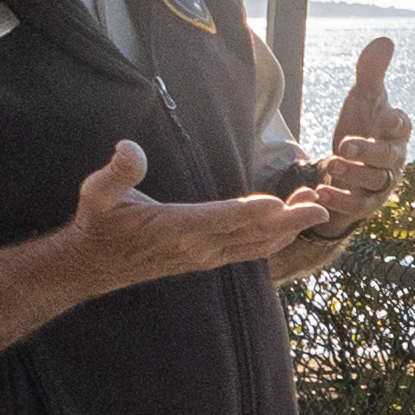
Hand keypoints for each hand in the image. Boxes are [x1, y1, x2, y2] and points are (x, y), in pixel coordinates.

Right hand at [60, 140, 323, 287]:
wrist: (94, 265)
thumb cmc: (99, 223)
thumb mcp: (98, 193)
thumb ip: (117, 172)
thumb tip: (129, 149)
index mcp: (174, 227)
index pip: (219, 219)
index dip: (248, 212)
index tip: (277, 202)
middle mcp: (197, 247)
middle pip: (251, 234)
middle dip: (288, 220)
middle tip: (320, 204)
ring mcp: (206, 256)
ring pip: (256, 245)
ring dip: (288, 227)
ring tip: (314, 204)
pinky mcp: (209, 259)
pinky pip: (250, 251)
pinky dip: (274, 239)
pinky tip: (291, 225)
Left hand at [309, 35, 407, 214]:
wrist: (350, 162)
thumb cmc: (363, 125)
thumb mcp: (363, 97)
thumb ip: (371, 71)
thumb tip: (384, 40)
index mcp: (396, 130)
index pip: (403, 125)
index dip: (397, 122)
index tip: (387, 116)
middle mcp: (394, 158)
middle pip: (389, 157)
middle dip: (370, 151)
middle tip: (345, 144)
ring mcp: (382, 182)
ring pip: (375, 181)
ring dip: (354, 174)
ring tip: (332, 164)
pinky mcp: (367, 202)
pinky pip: (359, 206)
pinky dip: (342, 201)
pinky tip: (322, 192)